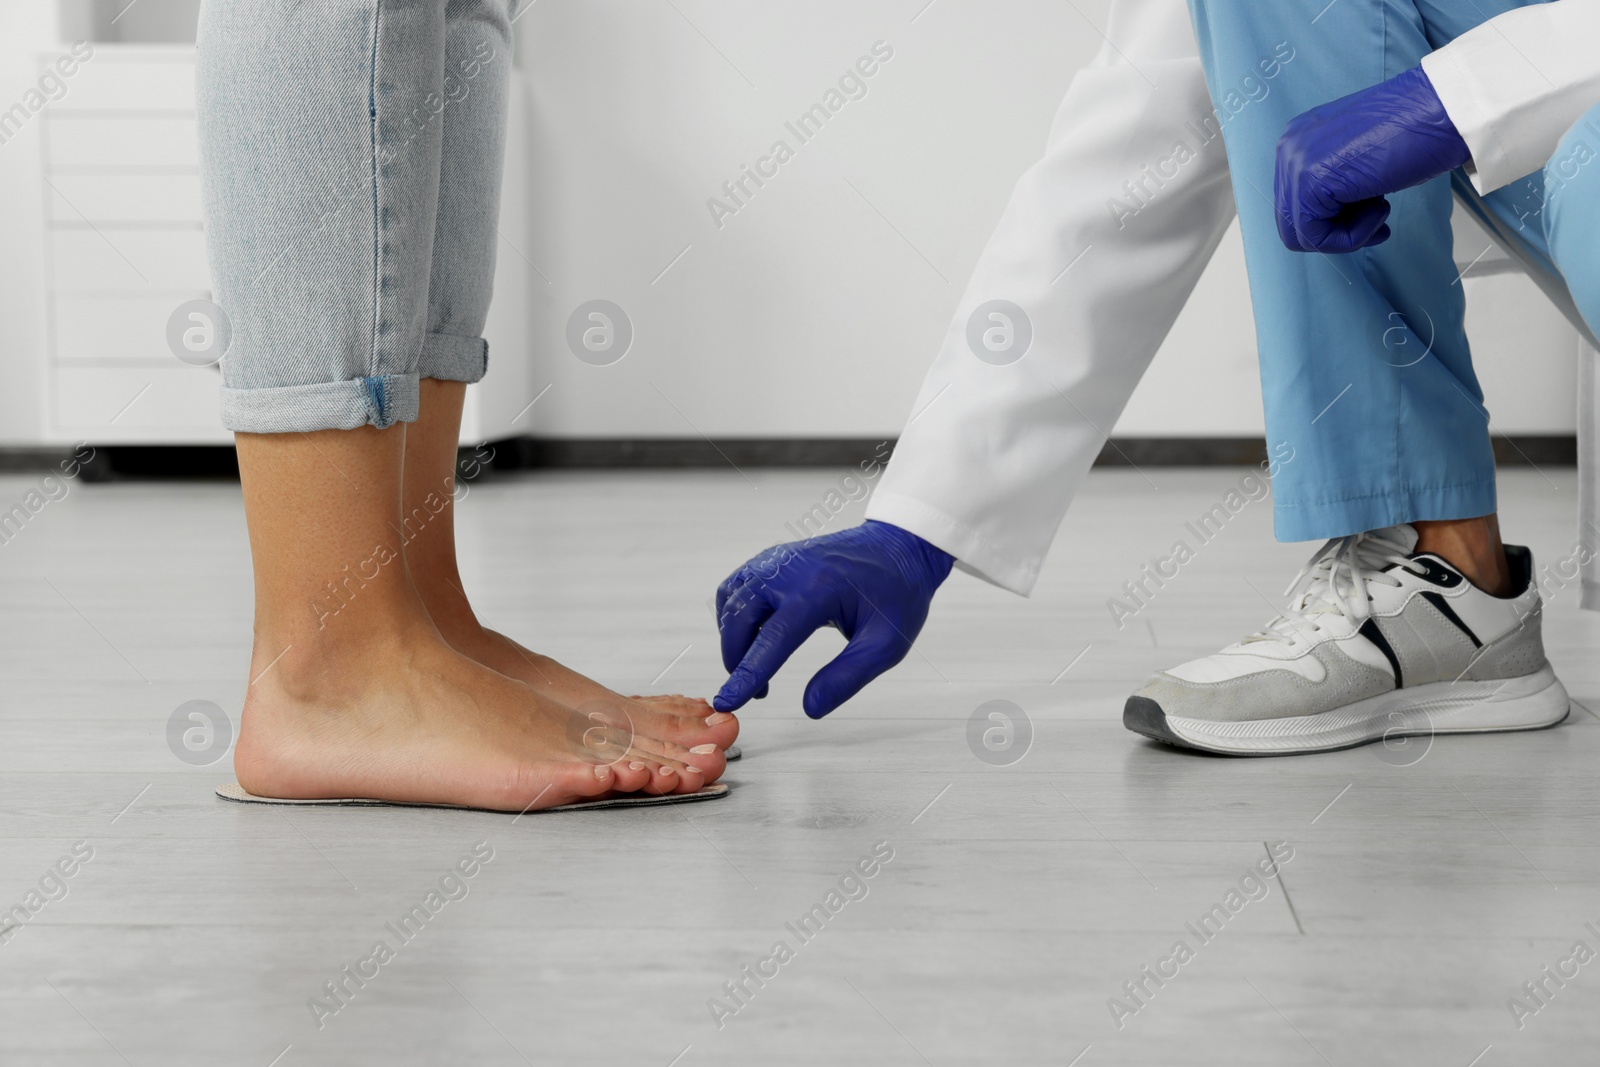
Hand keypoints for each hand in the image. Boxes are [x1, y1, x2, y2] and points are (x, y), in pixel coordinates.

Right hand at [713, 521, 953, 718]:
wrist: (899, 547)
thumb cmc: (897, 592)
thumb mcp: (886, 643)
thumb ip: (847, 677)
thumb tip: (811, 708)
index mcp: (819, 590)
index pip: (771, 639)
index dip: (747, 675)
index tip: (728, 701)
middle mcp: (790, 569)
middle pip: (740, 618)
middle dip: (736, 660)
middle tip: (754, 691)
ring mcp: (779, 560)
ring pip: (732, 601)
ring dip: (733, 638)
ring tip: (754, 665)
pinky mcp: (774, 559)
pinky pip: (737, 586)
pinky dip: (733, 614)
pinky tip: (751, 635)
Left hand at [1275, 65, 1469, 252]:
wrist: (1443, 109)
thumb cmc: (1415, 131)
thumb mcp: (1362, 157)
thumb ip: (1335, 180)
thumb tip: (1327, 219)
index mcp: (1300, 140)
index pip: (1298, 203)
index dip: (1335, 221)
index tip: (1373, 214)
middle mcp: (1289, 149)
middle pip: (1294, 222)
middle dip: (1338, 231)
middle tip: (1378, 220)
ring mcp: (1294, 164)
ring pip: (1303, 235)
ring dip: (1347, 235)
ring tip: (1381, 210)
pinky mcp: (1309, 181)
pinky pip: (1316, 237)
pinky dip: (1351, 237)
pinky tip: (1381, 208)